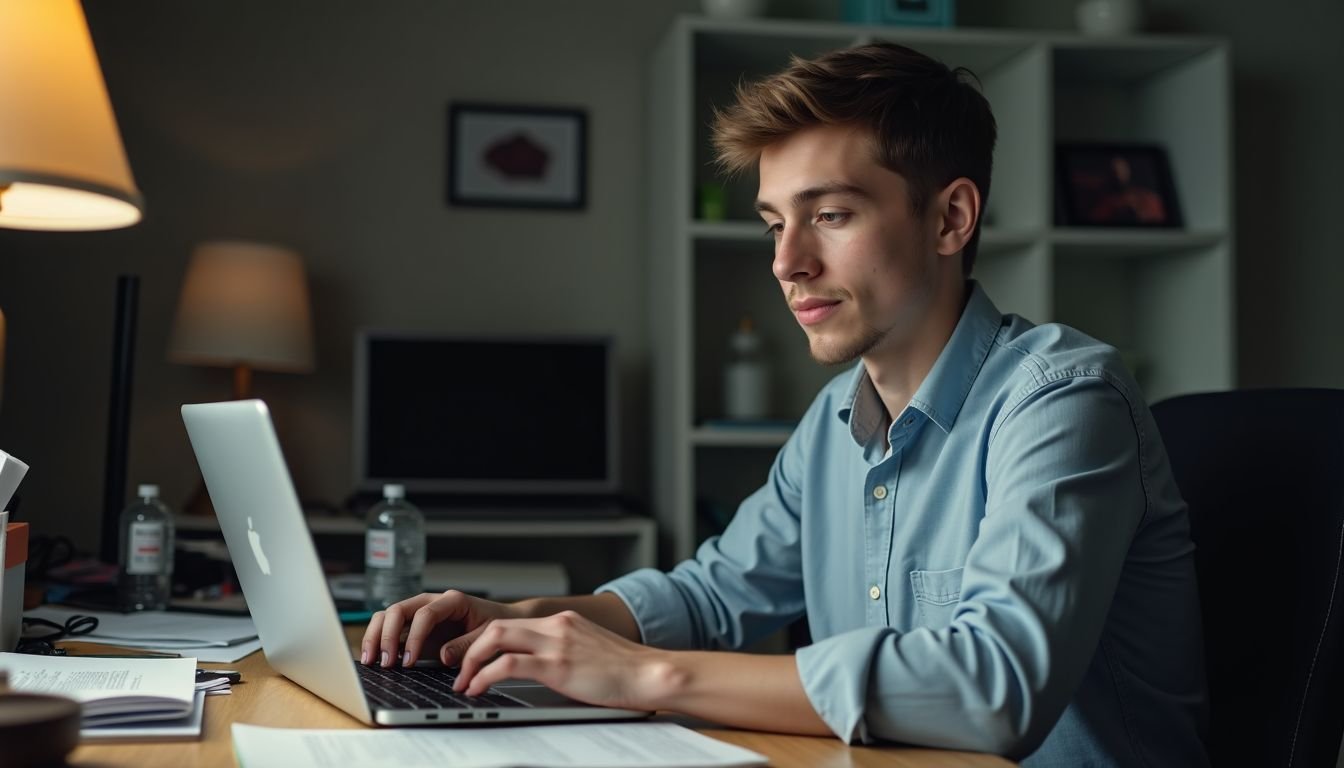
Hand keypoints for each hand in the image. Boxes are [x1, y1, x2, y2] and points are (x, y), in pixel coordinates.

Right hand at [360, 590, 522, 668]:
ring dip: (376, 636)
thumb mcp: (487, 635)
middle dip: (387, 636)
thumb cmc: (495, 625)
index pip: (425, 614)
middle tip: (385, 662)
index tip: (409, 661)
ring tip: (372, 661)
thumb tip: (443, 656)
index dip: (414, 638)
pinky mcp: (414, 625)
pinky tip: (375, 658)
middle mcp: (432, 602)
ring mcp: (420, 612)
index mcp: (452, 600)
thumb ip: (466, 645)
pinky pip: (390, 627)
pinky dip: (379, 640)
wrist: (501, 621)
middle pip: (398, 610)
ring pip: (388, 615)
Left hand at [453, 610, 663, 710]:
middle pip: (497, 625)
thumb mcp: (590, 651)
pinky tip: (479, 688)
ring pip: (496, 638)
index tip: (472, 659)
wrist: (651, 673)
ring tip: (465, 682)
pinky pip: (508, 664)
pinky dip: (485, 675)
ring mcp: (557, 643)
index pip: (512, 623)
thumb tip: (541, 667)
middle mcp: (557, 625)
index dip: (485, 641)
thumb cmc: (626, 671)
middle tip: (460, 671)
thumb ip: (566, 650)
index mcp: (564, 621)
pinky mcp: (558, 664)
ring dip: (472, 661)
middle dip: (471, 649)